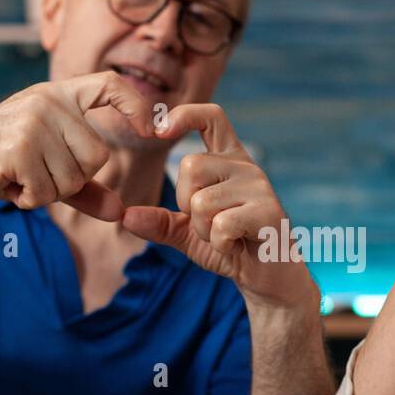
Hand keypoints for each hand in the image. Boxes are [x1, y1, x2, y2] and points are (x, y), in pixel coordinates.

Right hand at [0, 71, 155, 220]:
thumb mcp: (44, 170)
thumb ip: (85, 189)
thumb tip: (120, 211)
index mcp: (56, 96)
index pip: (110, 84)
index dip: (136, 104)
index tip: (151, 129)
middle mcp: (47, 101)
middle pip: (98, 157)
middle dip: (71, 181)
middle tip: (34, 174)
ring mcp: (32, 122)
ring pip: (74, 179)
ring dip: (47, 192)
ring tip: (17, 176)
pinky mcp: (18, 148)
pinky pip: (48, 192)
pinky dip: (29, 200)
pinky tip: (6, 183)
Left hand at [120, 104, 318, 310]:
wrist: (270, 279)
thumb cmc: (233, 249)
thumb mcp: (190, 234)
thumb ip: (161, 223)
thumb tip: (125, 216)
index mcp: (230, 162)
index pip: (211, 118)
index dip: (184, 115)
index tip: (160, 130)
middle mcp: (246, 167)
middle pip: (191, 165)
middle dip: (186, 204)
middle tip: (209, 225)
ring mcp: (260, 188)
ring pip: (202, 201)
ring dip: (204, 230)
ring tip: (225, 238)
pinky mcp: (268, 213)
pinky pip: (222, 225)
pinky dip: (220, 244)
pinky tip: (237, 247)